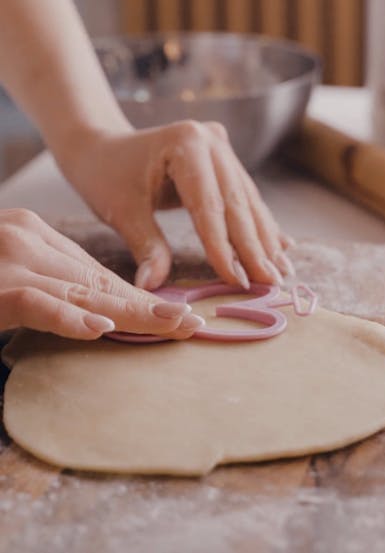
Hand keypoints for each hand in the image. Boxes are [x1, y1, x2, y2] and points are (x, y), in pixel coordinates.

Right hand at [0, 208, 203, 339]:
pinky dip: (68, 318)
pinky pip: (35, 303)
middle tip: (191, 323)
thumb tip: (92, 313)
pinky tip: (102, 328)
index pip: (93, 270)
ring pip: (80, 292)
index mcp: (32, 230)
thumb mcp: (5, 271)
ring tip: (173, 325)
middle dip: (146, 306)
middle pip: (95, 281)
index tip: (173, 314)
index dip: (136, 295)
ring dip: (130, 313)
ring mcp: (11, 260)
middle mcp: (26, 238)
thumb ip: (39, 283)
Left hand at [58, 121, 294, 290]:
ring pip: (246, 200)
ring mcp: (221, 146)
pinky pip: (243, 196)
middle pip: (235, 202)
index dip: (224, 246)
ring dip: (264, 239)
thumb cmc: (106, 175)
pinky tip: (281, 248)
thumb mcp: (122, 212)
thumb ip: (145, 247)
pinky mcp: (224, 158)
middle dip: (254, 247)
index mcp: (185, 143)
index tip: (237, 281)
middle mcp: (211, 139)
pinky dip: (258, 225)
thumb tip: (152, 287)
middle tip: (272, 284)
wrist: (101, 146)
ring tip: (282, 273)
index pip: (209, 204)